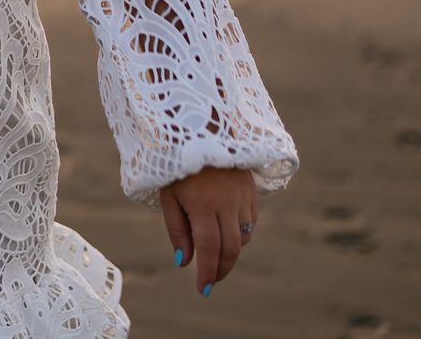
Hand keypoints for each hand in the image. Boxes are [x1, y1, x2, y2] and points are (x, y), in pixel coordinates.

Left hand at [160, 166, 256, 296]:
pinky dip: (239, 234)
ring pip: (242, 237)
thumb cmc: (178, 166)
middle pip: (230, 249)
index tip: (202, 290)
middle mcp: (226, 202)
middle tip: (210, 281)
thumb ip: (177, 230)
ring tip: (214, 256)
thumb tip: (184, 262)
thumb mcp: (169, 196)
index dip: (207, 272)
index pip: (208, 248)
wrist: (201, 130)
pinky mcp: (252, 191)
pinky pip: (249, 222)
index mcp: (202, 204)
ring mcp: (242, 197)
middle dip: (220, 269)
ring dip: (230, 252)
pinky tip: (225, 233)